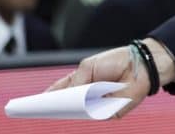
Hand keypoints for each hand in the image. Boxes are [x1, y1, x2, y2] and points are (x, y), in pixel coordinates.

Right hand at [46, 38, 174, 118]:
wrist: (141, 63)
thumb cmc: (116, 61)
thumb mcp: (89, 66)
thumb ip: (75, 81)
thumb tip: (64, 97)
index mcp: (82, 83)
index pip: (61, 92)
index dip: (48, 97)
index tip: (33, 102)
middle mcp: (89, 97)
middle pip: (67, 106)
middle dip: (54, 107)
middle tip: (39, 107)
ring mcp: (99, 105)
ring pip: (80, 113)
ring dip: (68, 110)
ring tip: (54, 107)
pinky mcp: (111, 111)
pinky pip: (95, 114)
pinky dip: (87, 111)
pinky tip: (78, 107)